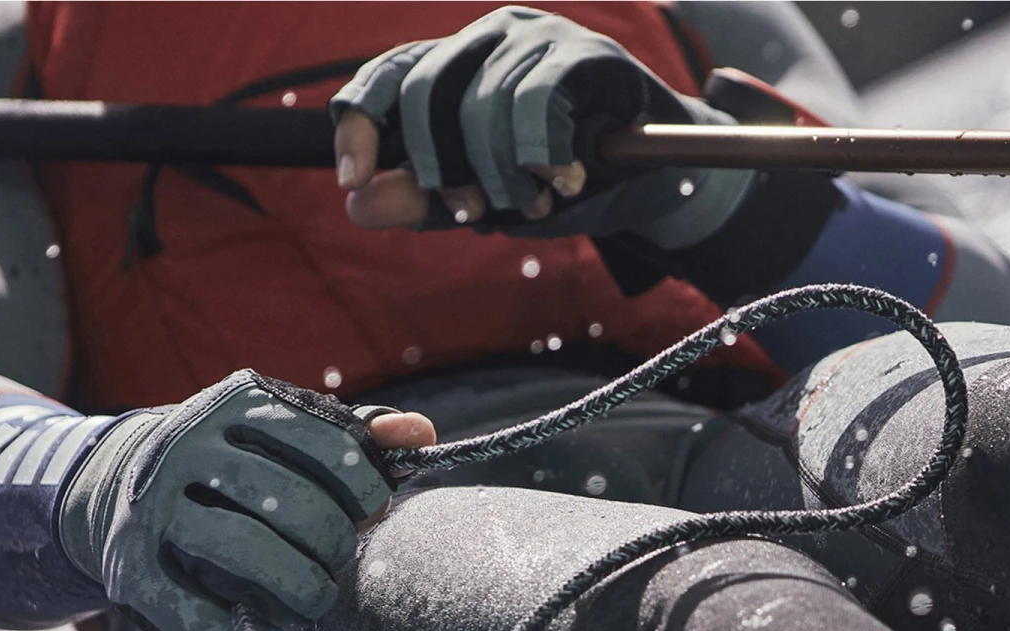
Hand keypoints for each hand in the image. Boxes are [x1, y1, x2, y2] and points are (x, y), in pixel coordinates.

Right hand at [56, 370, 435, 630]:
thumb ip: (356, 438)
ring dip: (296, 589)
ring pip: (244, 551)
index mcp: (240, 402)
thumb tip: (420, 434)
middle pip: (292, 502)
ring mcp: (152, 503)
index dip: (366, 491)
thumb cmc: (235, 468)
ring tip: (312, 603)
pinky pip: (191, 610)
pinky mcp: (129, 564)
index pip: (331, 445)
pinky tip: (256, 630)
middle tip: (335, 564)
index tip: (367, 513)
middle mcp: (189, 443)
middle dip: (332, 545)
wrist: (118, 488)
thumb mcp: (286, 438)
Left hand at [330, 5, 750, 248]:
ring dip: (502, 173)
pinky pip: (537, 99)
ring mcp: (538, 37)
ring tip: (534, 206)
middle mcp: (489, 38)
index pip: (388, 78)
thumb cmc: (563, 188)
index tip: (353, 181)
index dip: (360, 125)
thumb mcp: (483, 201)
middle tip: (471, 214)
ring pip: (483, 103)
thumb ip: (422, 202)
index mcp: (456, 67)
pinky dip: (539, 153)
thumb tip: (355, 202)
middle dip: (441, 167)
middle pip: (425, 91)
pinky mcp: (586, 50)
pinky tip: (560, 181)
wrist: (656, 184)